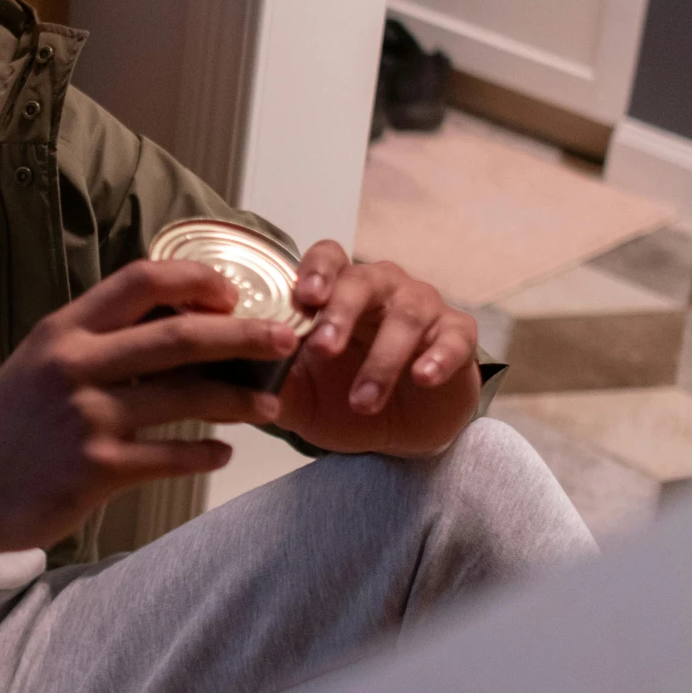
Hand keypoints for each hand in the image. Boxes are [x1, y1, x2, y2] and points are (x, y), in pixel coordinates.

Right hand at [0, 259, 295, 554]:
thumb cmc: (10, 425)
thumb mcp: (41, 362)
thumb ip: (96, 341)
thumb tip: (173, 323)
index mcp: (64, 331)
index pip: (140, 281)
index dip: (195, 280)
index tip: (233, 292)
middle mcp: (75, 365)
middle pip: (179, 336)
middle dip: (243, 336)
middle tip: (287, 341)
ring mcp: (86, 418)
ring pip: (184, 399)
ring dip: (237, 402)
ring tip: (269, 408)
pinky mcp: (95, 469)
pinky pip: (169, 458)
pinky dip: (202, 455)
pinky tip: (220, 453)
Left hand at [278, 241, 479, 455]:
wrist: (401, 434)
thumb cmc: (344, 400)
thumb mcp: (302, 400)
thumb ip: (272, 385)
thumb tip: (234, 375)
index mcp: (339, 292)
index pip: (327, 258)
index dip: (315, 271)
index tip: (303, 298)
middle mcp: (382, 289)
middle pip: (363, 281)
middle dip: (341, 314)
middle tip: (323, 349)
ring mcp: (422, 309)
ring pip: (406, 316)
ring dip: (382, 359)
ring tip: (363, 401)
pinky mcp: (458, 336)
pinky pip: (454, 337)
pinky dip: (438, 357)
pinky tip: (423, 377)